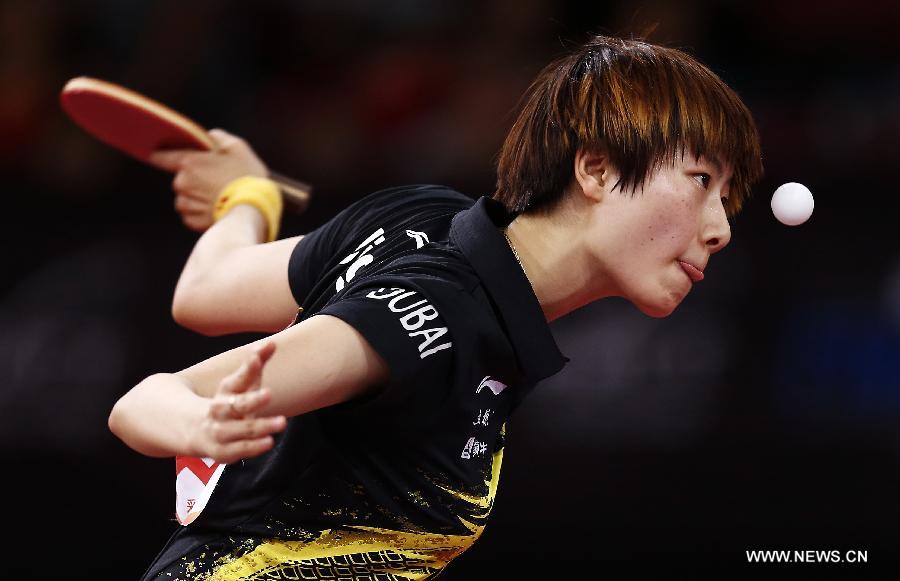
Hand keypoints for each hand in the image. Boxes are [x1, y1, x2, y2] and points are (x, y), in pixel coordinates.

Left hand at [149, 129, 268, 231]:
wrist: (255, 208)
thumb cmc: (247, 175)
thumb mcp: (237, 147)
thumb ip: (217, 138)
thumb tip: (208, 137)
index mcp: (189, 162)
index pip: (162, 156)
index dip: (156, 154)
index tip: (150, 153)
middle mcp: (182, 183)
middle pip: (181, 179)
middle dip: (194, 180)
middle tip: (216, 181)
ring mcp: (187, 203)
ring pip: (185, 198)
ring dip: (197, 197)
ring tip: (219, 198)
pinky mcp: (193, 221)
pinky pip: (191, 214)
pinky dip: (201, 212)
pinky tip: (217, 210)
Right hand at [191, 342, 285, 463]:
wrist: (196, 430)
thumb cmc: (229, 401)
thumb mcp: (241, 382)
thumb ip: (256, 363)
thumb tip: (272, 342)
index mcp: (227, 390)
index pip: (238, 378)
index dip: (248, 369)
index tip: (256, 358)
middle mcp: (221, 410)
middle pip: (237, 405)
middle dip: (253, 400)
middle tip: (269, 393)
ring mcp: (221, 431)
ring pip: (241, 429)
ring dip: (260, 426)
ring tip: (282, 422)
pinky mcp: (223, 451)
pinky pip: (239, 450)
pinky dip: (253, 447)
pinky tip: (269, 442)